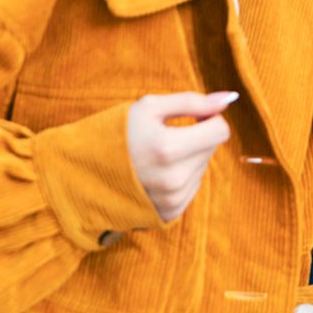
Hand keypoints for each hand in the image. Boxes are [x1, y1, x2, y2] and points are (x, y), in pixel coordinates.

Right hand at [125, 91, 234, 222]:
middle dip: (196, 138)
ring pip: (203, 168)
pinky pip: (192, 187)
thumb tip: (230, 98)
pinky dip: (181, 177)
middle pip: (212, 149)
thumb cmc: (116, 134)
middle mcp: (173, 179)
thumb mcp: (149, 107)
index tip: (192, 118)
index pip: (220, 131)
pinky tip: (157, 173)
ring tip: (158, 156)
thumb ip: (193, 101)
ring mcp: (171, 199)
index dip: (209, 119)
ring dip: (189, 158)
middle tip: (166, 136)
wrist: (81, 174)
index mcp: (169, 148)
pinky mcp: (169, 213)